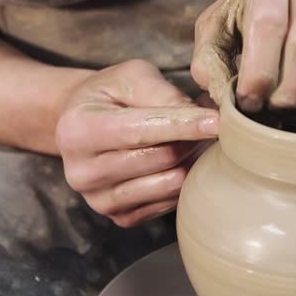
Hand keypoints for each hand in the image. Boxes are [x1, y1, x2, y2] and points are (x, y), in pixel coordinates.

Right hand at [56, 60, 218, 226]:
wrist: (83, 129)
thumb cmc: (109, 98)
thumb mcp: (130, 78)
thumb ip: (162, 93)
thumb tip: (201, 117)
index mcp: (77, 131)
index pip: (139, 131)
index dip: (183, 125)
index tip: (218, 121)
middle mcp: (82, 173)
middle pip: (161, 159)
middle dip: (191, 139)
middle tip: (206, 125)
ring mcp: (100, 201)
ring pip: (169, 184)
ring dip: (191, 161)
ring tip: (193, 142)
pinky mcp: (120, 218)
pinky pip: (168, 204)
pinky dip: (182, 182)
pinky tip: (180, 163)